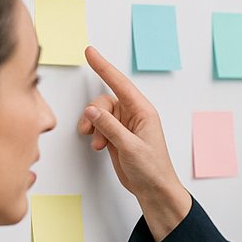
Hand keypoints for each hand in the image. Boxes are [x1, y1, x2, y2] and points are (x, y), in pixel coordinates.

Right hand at [79, 46, 191, 240]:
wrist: (153, 189)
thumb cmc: (152, 169)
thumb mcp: (130, 147)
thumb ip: (110, 128)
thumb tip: (91, 111)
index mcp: (143, 111)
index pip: (120, 83)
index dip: (104, 67)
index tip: (90, 52)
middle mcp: (134, 115)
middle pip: (105, 100)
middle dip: (93, 113)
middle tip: (88, 129)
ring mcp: (124, 126)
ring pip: (99, 114)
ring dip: (93, 126)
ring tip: (96, 142)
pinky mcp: (117, 136)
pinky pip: (99, 126)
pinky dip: (95, 134)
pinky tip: (99, 146)